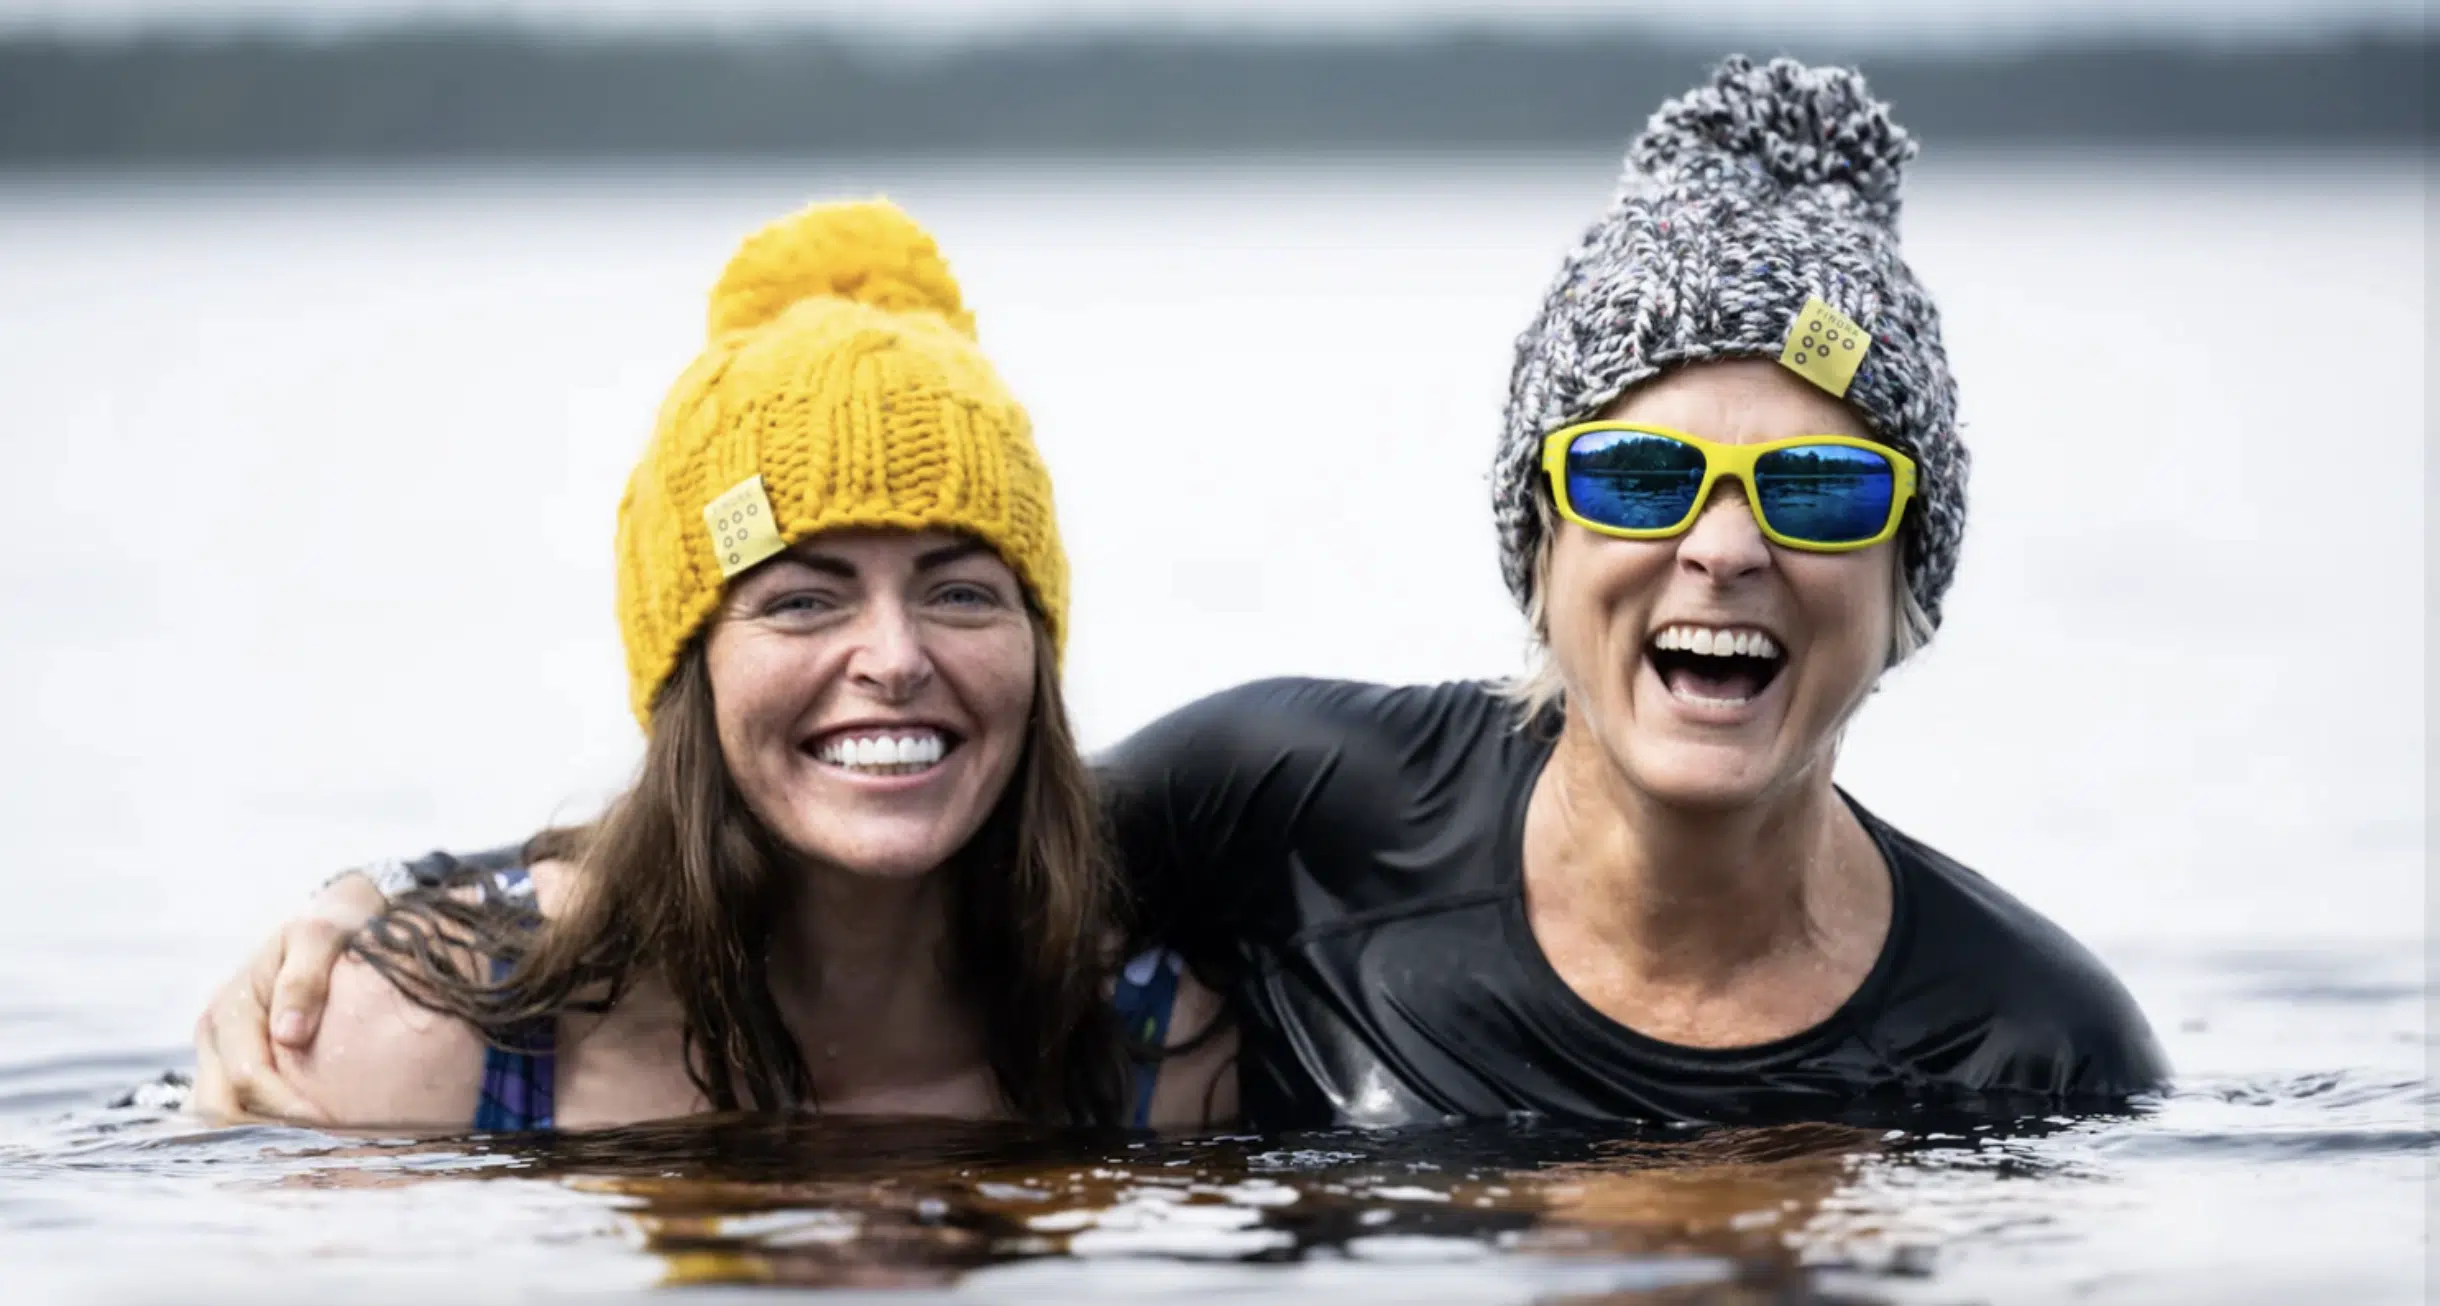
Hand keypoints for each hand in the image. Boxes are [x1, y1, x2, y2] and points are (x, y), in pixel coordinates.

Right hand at [190, 872, 386, 1122]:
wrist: (337, 917)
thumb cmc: (335, 924)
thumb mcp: (322, 934)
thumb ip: (304, 978)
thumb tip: (288, 1034)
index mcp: (231, 1006)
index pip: (247, 1077)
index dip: (286, 1107)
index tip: (331, 1123)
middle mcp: (215, 1033)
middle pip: (218, 1107)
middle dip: (264, 1132)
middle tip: (321, 1146)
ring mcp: (219, 1051)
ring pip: (215, 1113)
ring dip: (252, 1137)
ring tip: (305, 1150)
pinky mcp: (234, 1063)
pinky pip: (232, 1107)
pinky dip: (254, 1128)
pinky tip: (294, 1141)